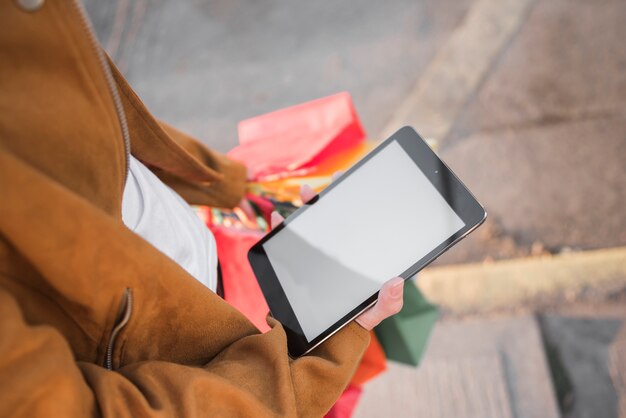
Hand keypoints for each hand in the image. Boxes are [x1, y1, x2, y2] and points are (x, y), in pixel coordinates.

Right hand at [269, 173, 404, 331]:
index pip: (358, 221)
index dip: (356, 199)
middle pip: (333, 216)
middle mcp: (338, 249)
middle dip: (330, 195)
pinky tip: (278, 219)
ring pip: (311, 223)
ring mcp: (317, 254)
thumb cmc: (355, 320)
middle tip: (333, 182)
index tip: (354, 182)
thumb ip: (389, 302)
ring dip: (307, 205)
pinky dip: (280, 228)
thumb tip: (397, 282)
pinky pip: (286, 241)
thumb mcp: (376, 312)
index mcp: (359, 254)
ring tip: (306, 195)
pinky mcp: (297, 262)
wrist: (326, 338)